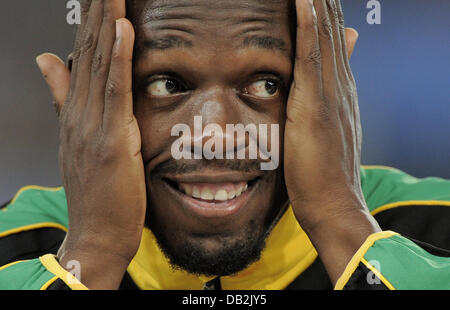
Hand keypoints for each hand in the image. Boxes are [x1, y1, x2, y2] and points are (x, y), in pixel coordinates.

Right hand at [36, 0, 145, 288]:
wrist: (96, 234)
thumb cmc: (96, 191)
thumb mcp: (78, 139)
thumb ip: (64, 97)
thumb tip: (47, 60)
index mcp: (75, 111)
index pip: (83, 54)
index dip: (91, 20)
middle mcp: (79, 113)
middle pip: (89, 51)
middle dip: (98, 11)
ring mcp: (92, 126)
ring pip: (101, 64)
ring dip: (107, 22)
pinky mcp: (110, 140)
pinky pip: (115, 92)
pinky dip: (119, 59)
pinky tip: (123, 29)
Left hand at [284, 0, 380, 284]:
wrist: (332, 203)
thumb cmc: (324, 171)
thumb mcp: (328, 131)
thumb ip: (329, 102)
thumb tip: (329, 91)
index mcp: (340, 91)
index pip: (332, 40)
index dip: (324, 13)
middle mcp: (340, 86)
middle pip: (332, 31)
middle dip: (322, 2)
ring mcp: (330, 95)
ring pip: (324, 37)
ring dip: (317, 4)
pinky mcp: (315, 107)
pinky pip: (312, 58)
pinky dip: (310, 27)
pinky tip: (304, 1)